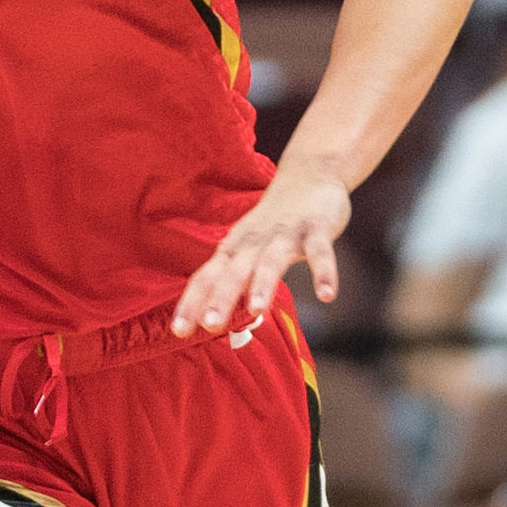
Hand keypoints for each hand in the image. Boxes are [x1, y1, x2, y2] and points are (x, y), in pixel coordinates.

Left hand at [173, 152, 349, 339]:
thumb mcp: (248, 250)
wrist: (309, 175)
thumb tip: (215, 324)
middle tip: (210, 325)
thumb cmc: (272, 224)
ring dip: (263, 284)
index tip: (178, 332)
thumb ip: (235, 283)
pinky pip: (320, 252)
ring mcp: (285, 234)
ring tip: (258, 310)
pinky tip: (327, 295)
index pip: (205, 277)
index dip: (191, 304)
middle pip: (233, 271)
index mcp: (233, 249)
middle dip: (220, 298)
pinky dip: (324, 272)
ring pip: (271, 261)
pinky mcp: (316, 228)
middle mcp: (254, 242)